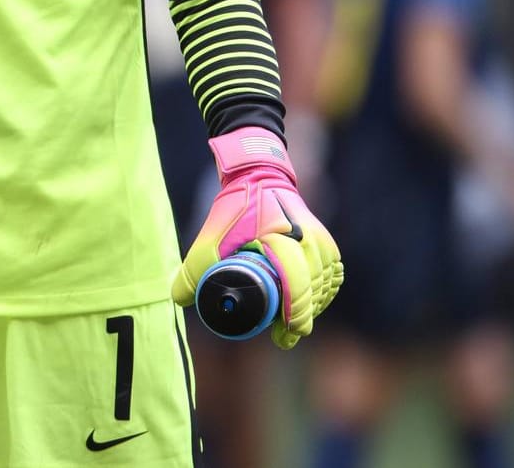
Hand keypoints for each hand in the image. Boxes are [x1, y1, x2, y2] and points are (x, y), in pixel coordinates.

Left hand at [171, 127, 343, 348]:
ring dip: (312, 307)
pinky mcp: (327, 243)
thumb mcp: (211, 236)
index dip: (296, 313)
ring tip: (291, 324)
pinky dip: (323, 293)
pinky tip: (310, 305)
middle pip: (313, 290)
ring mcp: (322, 241)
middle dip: (301, 317)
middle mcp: (309, 241)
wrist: (259, 178)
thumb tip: (181, 299)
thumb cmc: (235, 208)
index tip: (287, 332)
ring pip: (325, 285)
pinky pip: (332, 275)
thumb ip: (194, 268)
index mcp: (283, 239)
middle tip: (284, 336)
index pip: (298, 284)